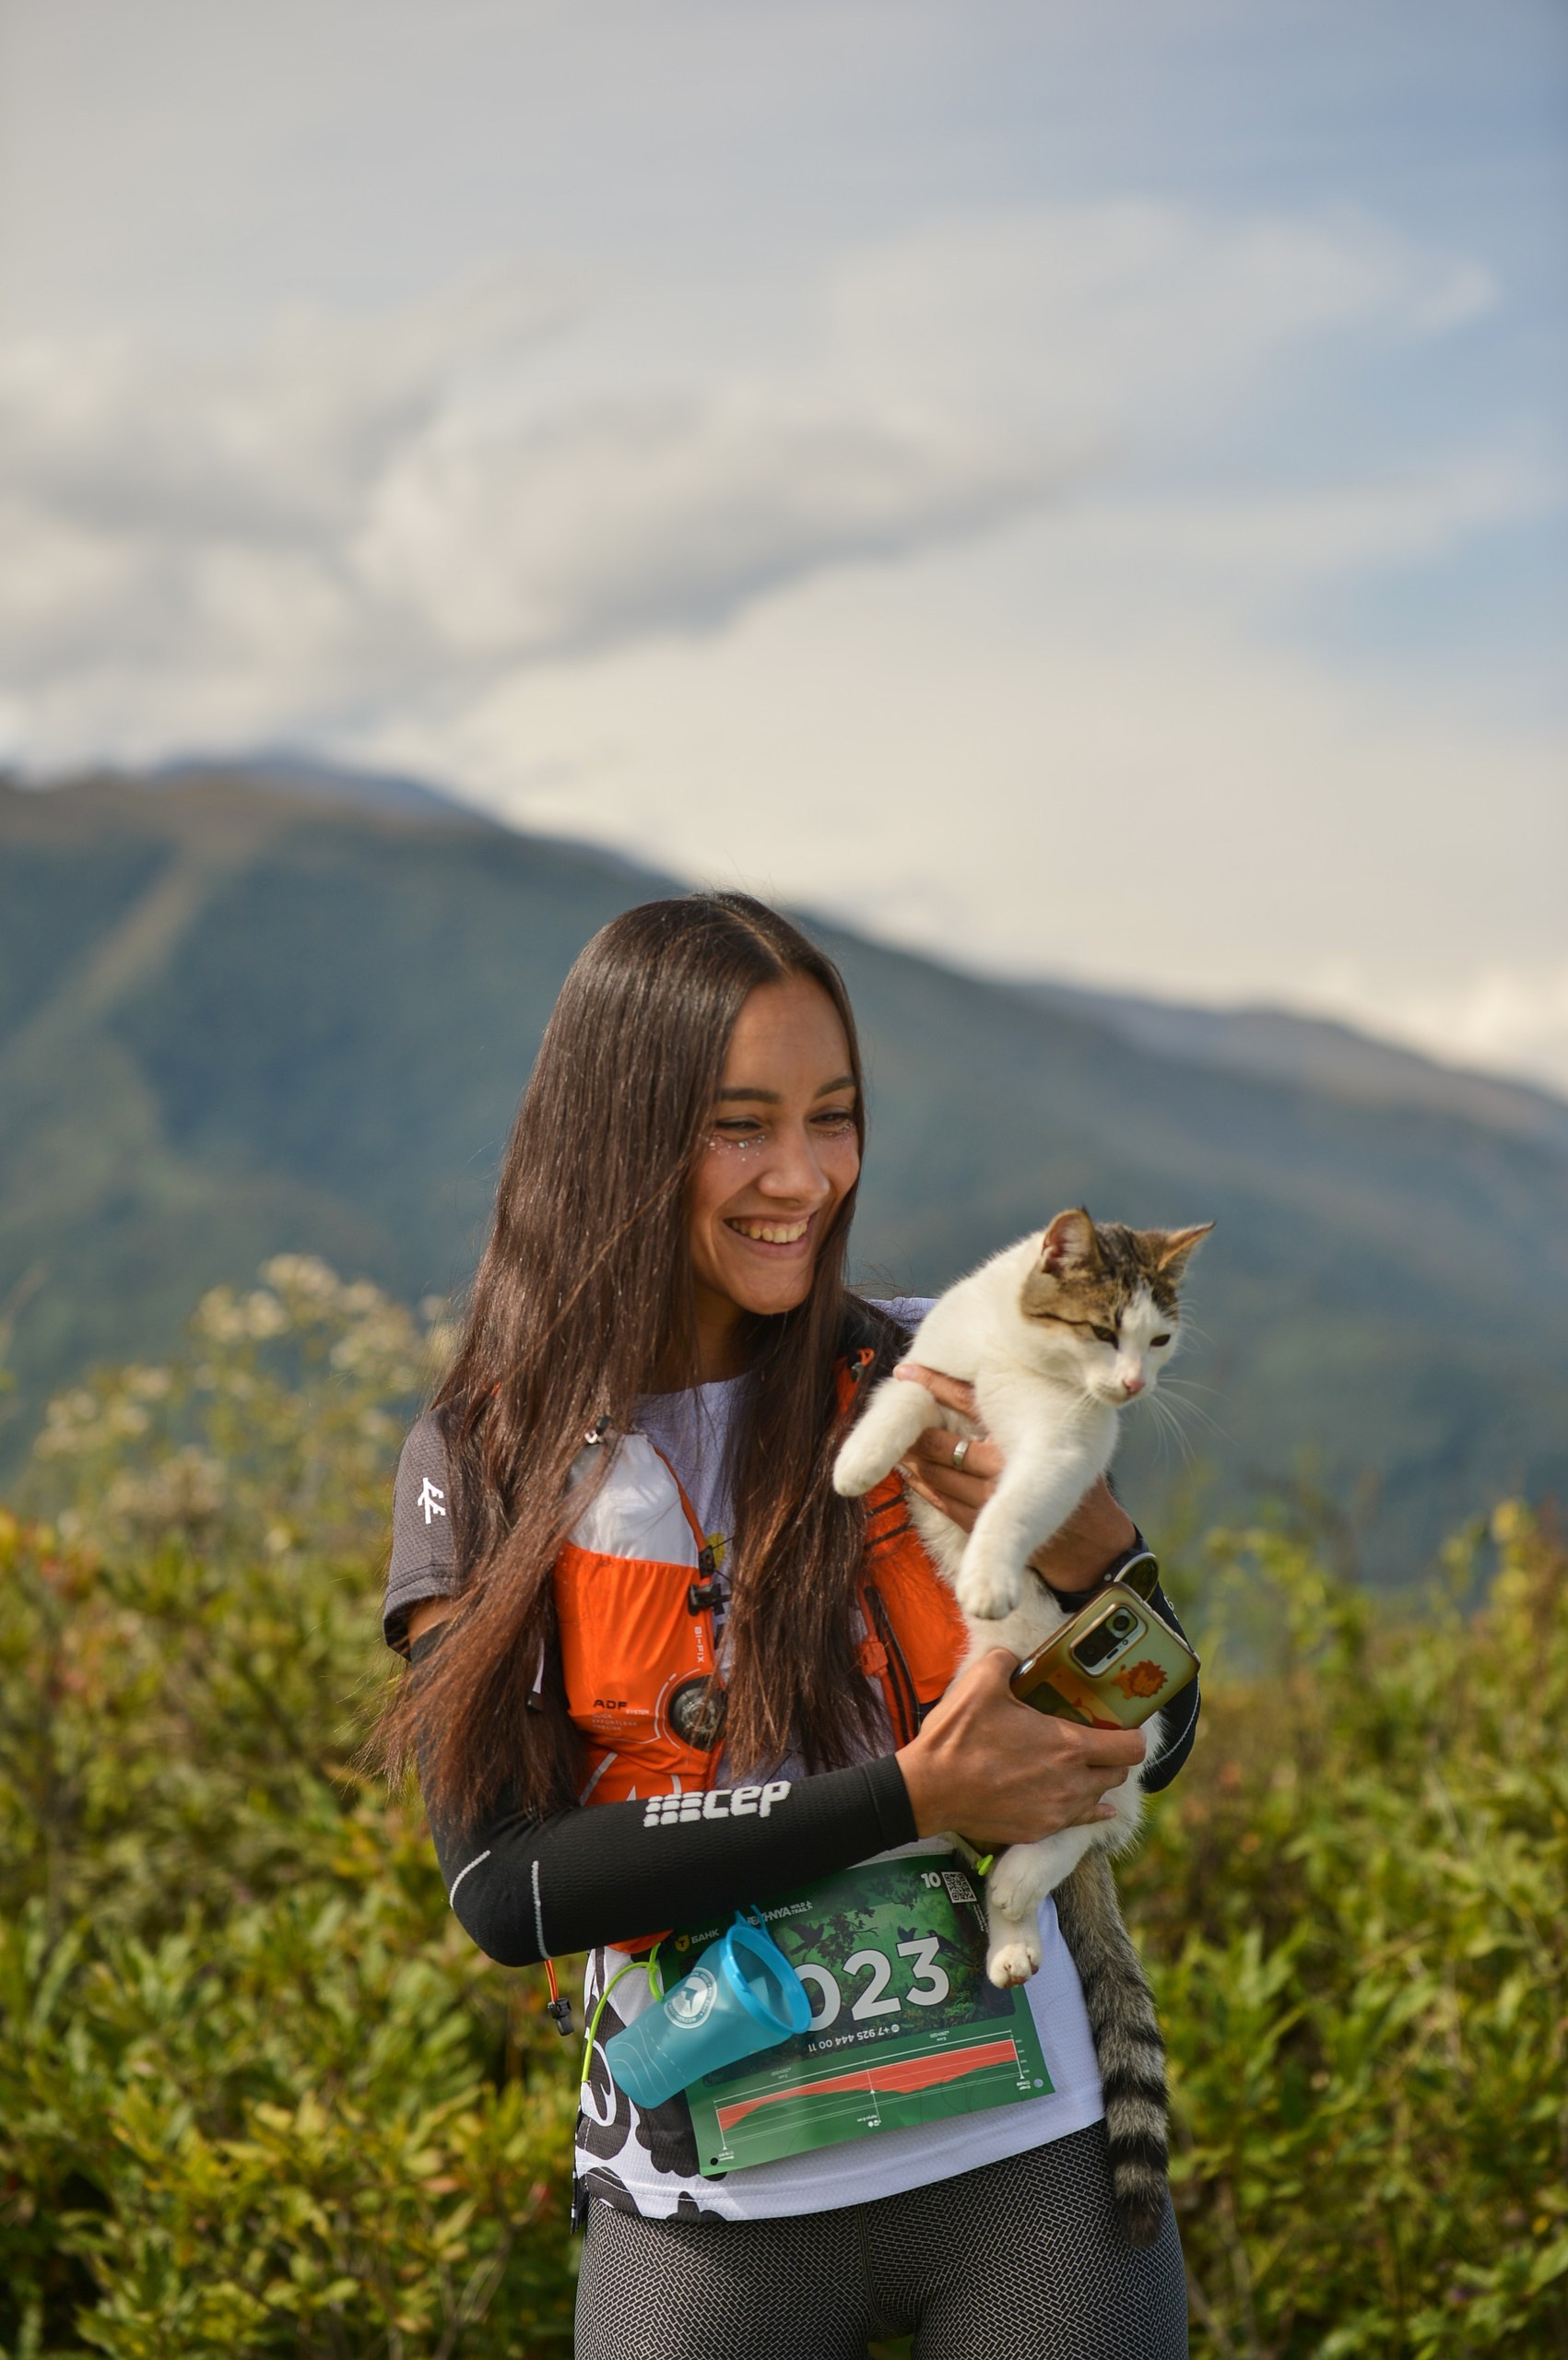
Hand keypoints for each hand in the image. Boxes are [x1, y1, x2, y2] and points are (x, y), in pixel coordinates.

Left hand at [894, 1362, 1136, 1591]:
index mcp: (1020, 1443)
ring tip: (897, 1440)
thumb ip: (1023, 1408)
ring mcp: (986, 1504)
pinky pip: (940, 1502)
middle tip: (895, 1407)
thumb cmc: (1076, 1479)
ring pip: (935, 1476)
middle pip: (943, 1447)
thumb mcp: (1061, 1436)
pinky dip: (922, 1485)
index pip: (967, 1405)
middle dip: (916, 1430)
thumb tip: (991, 1366)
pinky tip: (910, 1471)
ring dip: (912, 1458)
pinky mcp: (978, 1526)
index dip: (934, 1387)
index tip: (906, 1371)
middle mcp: (1000, 1474)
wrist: (1088, 1542)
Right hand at [895, 1647, 1145, 1847]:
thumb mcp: (981, 1681)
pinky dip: (1083, 1809)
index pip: (1131, 1748)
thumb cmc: (957, 1737)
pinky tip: (1075, 1799)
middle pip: (1118, 1774)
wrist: (928, 1790)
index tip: (1121, 1724)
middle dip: (1113, 1756)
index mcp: (1068, 1745)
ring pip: (1099, 1798)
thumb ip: (1008, 1660)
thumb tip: (1017, 1658)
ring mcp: (1056, 1812)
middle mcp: (1071, 1784)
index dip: (1133, 1734)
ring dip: (1094, 1780)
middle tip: (1095, 1740)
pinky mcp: (1037, 1831)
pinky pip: (1077, 1822)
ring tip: (1076, 1764)